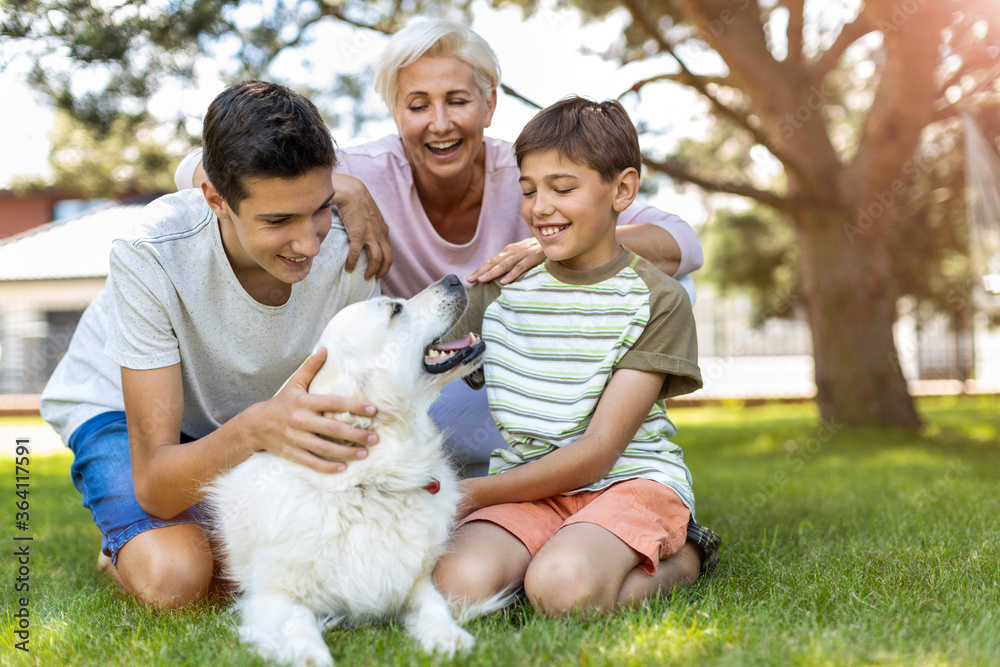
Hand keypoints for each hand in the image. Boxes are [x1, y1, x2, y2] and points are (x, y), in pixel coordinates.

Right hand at [238, 348, 378, 472]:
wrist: (254, 425)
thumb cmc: (280, 403)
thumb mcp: (294, 383)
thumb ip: (310, 367)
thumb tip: (325, 349)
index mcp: (304, 402)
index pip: (333, 403)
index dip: (354, 406)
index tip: (373, 410)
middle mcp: (300, 420)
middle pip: (332, 429)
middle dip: (356, 434)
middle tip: (375, 438)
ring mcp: (295, 438)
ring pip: (324, 448)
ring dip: (346, 452)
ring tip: (365, 454)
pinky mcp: (290, 453)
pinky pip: (311, 462)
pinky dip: (327, 466)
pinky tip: (343, 468)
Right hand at [332, 173, 392, 279]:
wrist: (351, 191)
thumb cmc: (357, 201)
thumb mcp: (370, 215)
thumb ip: (370, 225)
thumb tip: (362, 234)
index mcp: (383, 230)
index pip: (389, 251)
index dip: (385, 263)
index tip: (379, 269)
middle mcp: (380, 234)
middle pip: (388, 258)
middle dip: (383, 271)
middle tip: (375, 278)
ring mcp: (370, 234)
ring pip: (377, 259)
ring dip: (372, 270)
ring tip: (365, 276)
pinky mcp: (358, 234)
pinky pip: (357, 254)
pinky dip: (353, 263)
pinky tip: (349, 268)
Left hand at [467, 237, 543, 285]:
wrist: (554, 240)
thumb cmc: (537, 250)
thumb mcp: (521, 253)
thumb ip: (511, 261)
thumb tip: (499, 274)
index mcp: (509, 250)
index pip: (491, 261)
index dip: (480, 269)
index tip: (469, 278)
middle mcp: (513, 251)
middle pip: (494, 262)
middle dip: (481, 271)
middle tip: (470, 280)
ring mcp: (523, 253)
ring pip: (504, 264)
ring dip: (492, 272)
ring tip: (481, 280)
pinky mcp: (533, 257)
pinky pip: (521, 267)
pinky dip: (512, 274)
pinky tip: (504, 282)